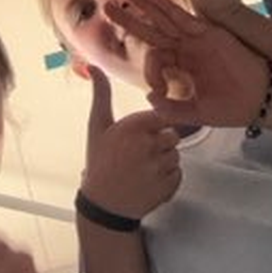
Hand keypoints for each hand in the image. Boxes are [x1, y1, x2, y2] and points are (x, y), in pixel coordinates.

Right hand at [80, 67, 180, 218]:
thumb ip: (101, 93)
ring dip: (164, 160)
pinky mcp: (169, 186)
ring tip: (143, 167)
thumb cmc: (101, 163)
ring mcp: (160, 167)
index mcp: (134, 127)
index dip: (154, 124)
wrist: (104, 205)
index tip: (146, 132)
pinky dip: (168, 177)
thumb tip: (93, 67)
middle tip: (140, 152)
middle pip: (171, 135)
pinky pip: (178, 173)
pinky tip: (149, 179)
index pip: (162, 115)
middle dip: (159, 142)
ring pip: (176, 154)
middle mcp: (149, 146)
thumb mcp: (97, 125)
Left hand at [107, 0, 268, 129]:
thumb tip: (148, 99)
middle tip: (106, 7)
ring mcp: (196, 39)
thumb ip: (172, 109)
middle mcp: (185, 48)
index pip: (154, 58)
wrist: (260, 101)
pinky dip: (169, 7)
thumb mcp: (197, 113)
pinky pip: (185, 18)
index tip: (159, 91)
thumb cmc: (232, 107)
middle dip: (129, 19)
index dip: (150, 72)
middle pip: (151, 30)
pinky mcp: (209, 34)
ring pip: (165, 18)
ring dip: (146, 5)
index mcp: (181, 66)